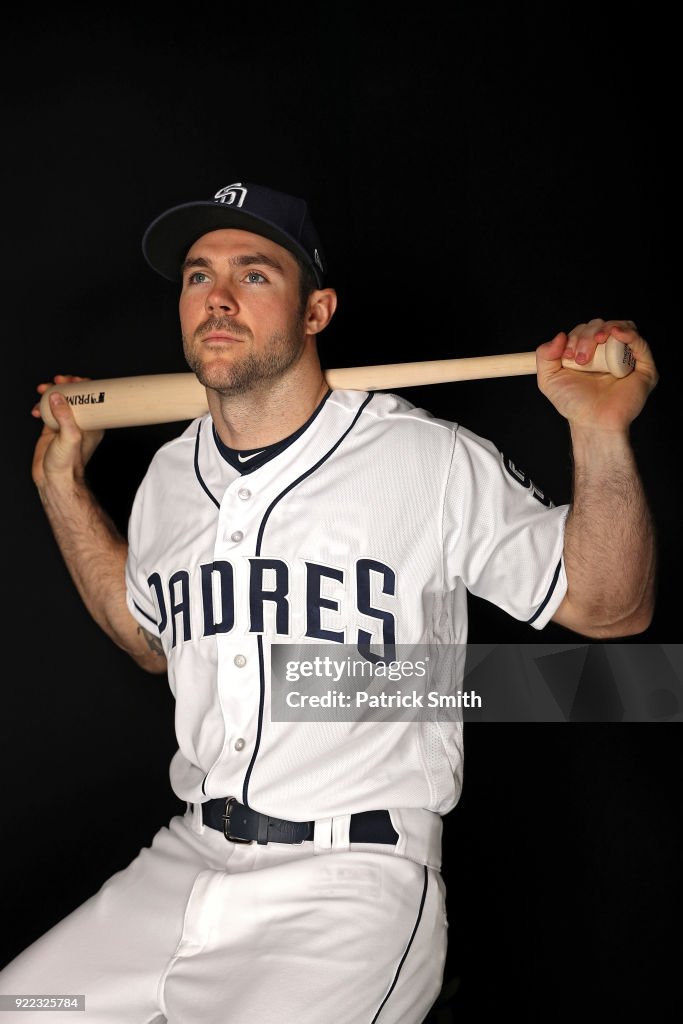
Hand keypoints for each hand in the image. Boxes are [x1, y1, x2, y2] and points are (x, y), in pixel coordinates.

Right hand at [32, 375, 104, 490]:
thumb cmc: (68, 464)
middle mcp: (80, 422)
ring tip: (44, 389)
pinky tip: (36, 409)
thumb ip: (65, 417)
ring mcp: (66, 424)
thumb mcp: (70, 438)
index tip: (76, 379)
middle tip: (59, 380)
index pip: (93, 399)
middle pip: (76, 396)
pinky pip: (47, 410)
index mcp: (92, 424)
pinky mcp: (52, 428)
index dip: (85, 386)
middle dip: (66, 385)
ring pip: (60, 401)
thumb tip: (57, 397)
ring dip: (51, 392)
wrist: (53, 479)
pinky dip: (41, 406)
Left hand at [535, 319, 657, 431]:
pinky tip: (615, 333)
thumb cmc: (574, 404)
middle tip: (580, 358)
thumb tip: (559, 335)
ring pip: (620, 328)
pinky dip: (627, 332)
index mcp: (590, 353)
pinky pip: (640, 342)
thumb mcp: (549, 379)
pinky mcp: (644, 367)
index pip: (585, 330)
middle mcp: (608, 353)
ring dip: (604, 330)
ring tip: (596, 343)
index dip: (575, 336)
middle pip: (601, 326)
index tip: (567, 355)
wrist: (592, 421)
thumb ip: (544, 355)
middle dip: (587, 336)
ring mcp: (627, 359)